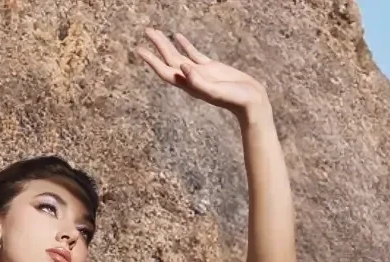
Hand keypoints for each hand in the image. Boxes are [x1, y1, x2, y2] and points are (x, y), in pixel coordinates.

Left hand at [135, 28, 267, 116]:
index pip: (165, 71)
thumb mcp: (215, 91)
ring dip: (167, 44)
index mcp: (189, 85)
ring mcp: (200, 72)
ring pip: (178, 55)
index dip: (151, 60)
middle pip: (168, 60)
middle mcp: (191, 79)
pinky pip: (193, 53)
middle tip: (146, 31)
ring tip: (156, 33)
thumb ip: (198, 81)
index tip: (140, 49)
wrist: (250, 102)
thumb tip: (182, 66)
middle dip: (157, 46)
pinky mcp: (210, 67)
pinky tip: (177, 36)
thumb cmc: (234, 100)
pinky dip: (184, 44)